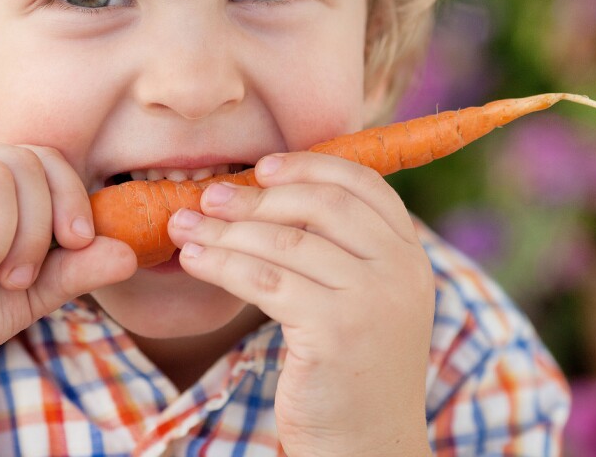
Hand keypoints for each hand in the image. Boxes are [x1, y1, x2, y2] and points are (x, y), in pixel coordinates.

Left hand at [168, 152, 433, 455]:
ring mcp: (372, 300)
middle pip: (320, 204)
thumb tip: (270, 192)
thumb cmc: (349, 374)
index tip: (261, 167)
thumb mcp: (363, 302)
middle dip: (256, 197)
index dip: (308, 166)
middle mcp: (401, 271)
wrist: (367, 450)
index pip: (362, 184)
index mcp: (411, 256)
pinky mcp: (336, 331)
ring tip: (185, 227)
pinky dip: (222, 264)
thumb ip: (340, 251)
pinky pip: (265, 280)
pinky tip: (194, 261)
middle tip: (208, 198)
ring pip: (284, 241)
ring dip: (225, 230)